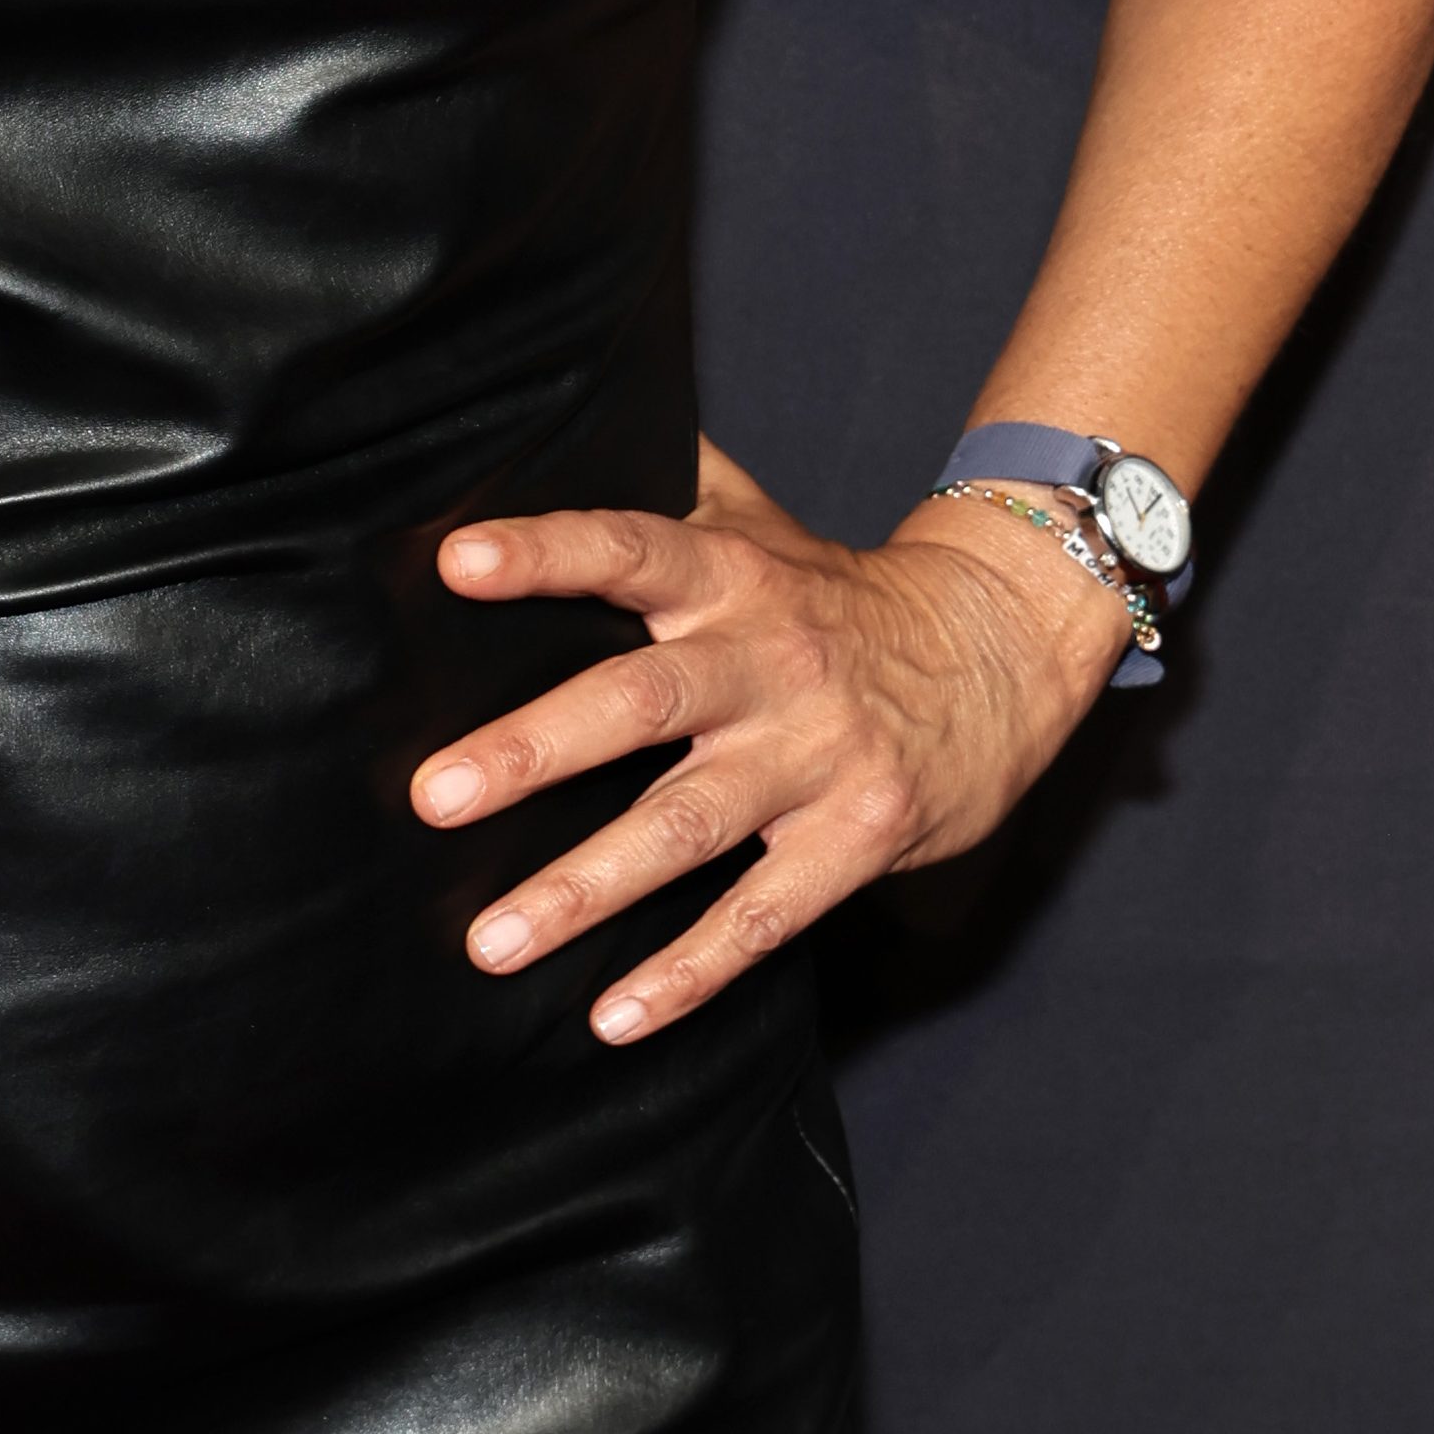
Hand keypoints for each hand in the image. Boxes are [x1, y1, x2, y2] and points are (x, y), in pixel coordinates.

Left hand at [411, 434, 1133, 1045]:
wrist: (1001, 649)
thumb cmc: (835, 591)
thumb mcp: (757, 519)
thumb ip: (660, 476)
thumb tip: (543, 417)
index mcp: (733, 577)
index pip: (629, 550)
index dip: (545, 552)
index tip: (456, 563)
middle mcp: (768, 663)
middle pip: (640, 702)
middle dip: (532, 750)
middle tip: (432, 795)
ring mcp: (816, 758)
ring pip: (687, 828)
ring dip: (584, 888)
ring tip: (491, 941)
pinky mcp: (856, 839)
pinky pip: (763, 917)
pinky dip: (689, 972)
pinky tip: (613, 1015)